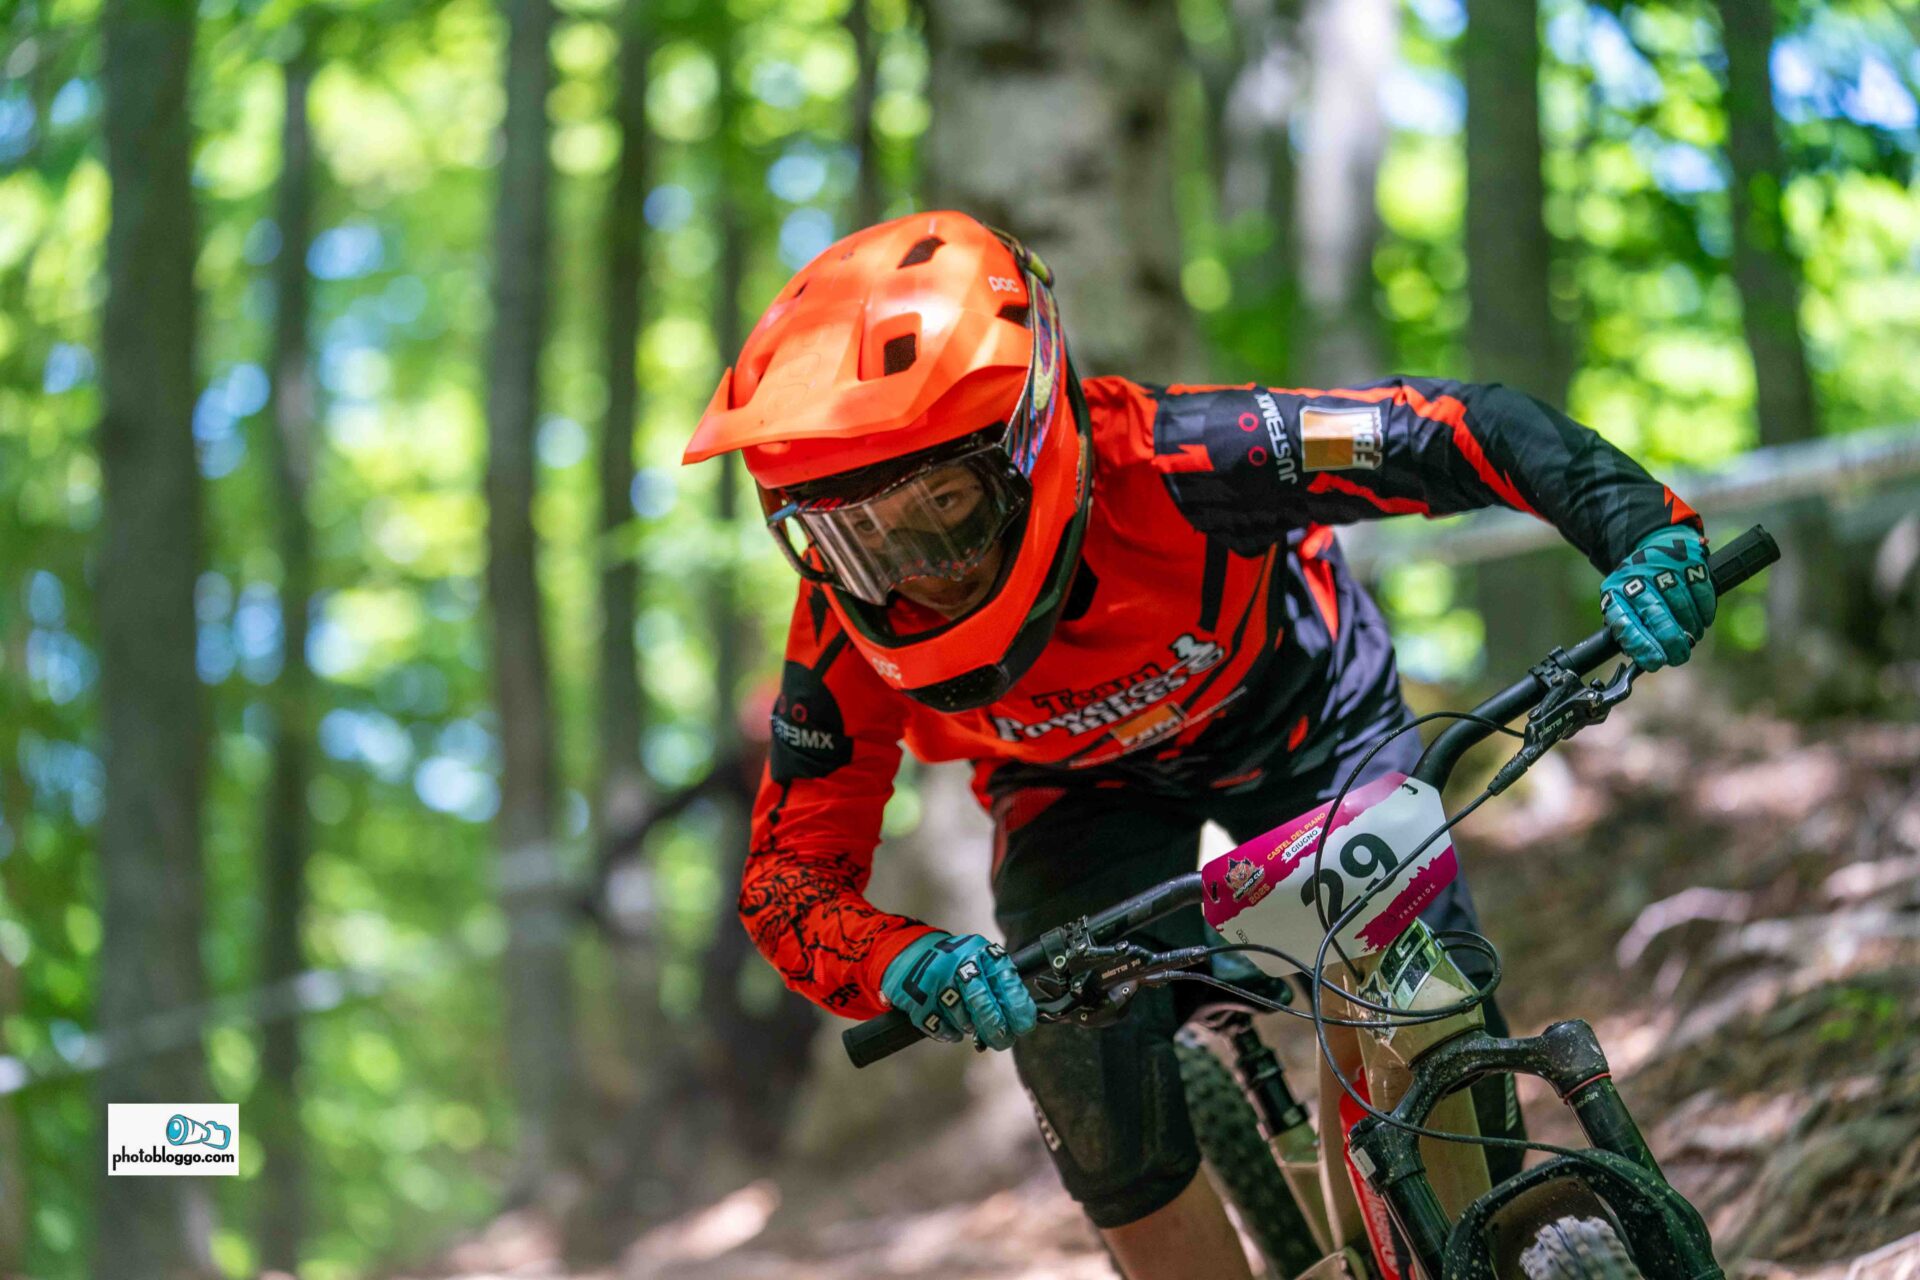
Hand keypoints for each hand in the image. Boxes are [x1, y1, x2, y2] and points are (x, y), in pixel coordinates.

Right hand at [881, 931, 1038, 1050]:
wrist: (907, 955)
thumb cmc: (950, 964)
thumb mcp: (976, 961)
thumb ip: (997, 984)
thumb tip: (1020, 1020)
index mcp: (980, 951)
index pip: (1006, 981)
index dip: (1018, 1008)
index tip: (1024, 1026)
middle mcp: (959, 961)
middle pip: (984, 1004)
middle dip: (996, 1029)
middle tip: (1002, 1041)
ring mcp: (936, 978)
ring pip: (962, 1018)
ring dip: (968, 1028)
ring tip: (968, 1025)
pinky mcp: (917, 996)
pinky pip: (940, 1026)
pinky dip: (948, 1033)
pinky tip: (950, 1029)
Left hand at [1600, 524, 1715, 670]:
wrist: (1657, 544)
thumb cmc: (1640, 586)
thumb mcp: (1625, 603)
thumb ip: (1632, 629)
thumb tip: (1648, 661)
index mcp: (1616, 592)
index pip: (1625, 623)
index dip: (1641, 646)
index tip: (1655, 662)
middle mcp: (1637, 578)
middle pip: (1657, 616)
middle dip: (1671, 642)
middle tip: (1679, 657)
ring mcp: (1663, 567)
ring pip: (1681, 606)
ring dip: (1690, 628)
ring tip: (1692, 639)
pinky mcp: (1687, 560)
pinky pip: (1700, 592)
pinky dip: (1704, 612)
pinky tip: (1703, 622)